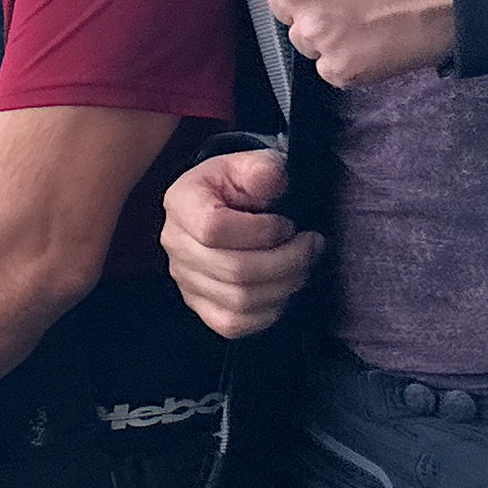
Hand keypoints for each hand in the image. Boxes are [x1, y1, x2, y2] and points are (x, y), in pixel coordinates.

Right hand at [162, 148, 318, 338]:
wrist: (225, 204)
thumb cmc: (239, 184)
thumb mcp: (250, 163)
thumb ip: (262, 169)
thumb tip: (271, 181)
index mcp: (182, 203)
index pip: (214, 230)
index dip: (261, 232)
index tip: (287, 223)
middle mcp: (176, 244)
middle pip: (234, 270)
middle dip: (287, 261)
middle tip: (312, 246)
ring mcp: (185, 279)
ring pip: (239, 300)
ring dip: (284, 286)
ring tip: (303, 265)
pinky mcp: (199, 305)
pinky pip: (234, 324)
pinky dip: (268, 313)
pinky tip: (282, 289)